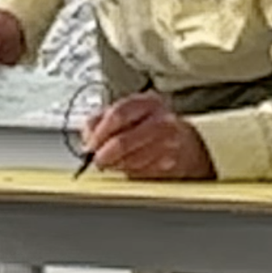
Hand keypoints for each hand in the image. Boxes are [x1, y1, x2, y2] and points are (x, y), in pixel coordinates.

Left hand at [84, 92, 215, 180]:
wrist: (184, 142)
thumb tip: (87, 137)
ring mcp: (170, 141)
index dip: (100, 132)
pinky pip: (143, 170)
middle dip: (106, 154)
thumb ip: (100, 121)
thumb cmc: (147, 126)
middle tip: (97, 160)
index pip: (118, 114)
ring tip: (112, 163)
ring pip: (132, 159)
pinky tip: (129, 165)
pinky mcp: (172, 161)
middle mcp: (162, 119)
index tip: (90, 145)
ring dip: (117, 164)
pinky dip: (131, 171)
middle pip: (125, 140)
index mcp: (147, 101)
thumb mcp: (124, 114)